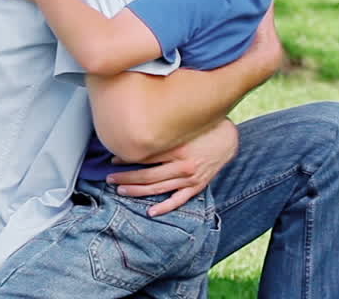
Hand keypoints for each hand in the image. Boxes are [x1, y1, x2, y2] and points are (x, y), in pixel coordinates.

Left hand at [106, 119, 238, 216]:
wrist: (227, 139)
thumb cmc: (202, 129)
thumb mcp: (182, 127)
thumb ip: (162, 132)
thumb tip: (136, 132)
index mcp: (179, 147)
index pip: (146, 156)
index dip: (128, 159)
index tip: (113, 159)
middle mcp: (183, 165)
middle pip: (148, 175)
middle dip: (126, 177)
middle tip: (110, 178)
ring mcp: (190, 179)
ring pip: (158, 189)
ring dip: (137, 191)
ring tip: (121, 190)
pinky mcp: (197, 187)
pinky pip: (178, 200)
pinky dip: (164, 207)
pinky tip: (150, 211)